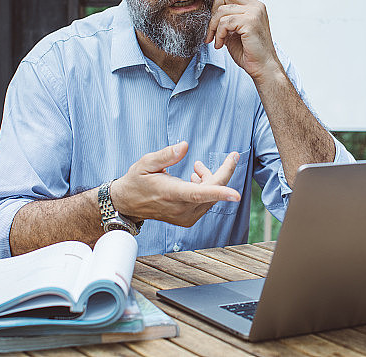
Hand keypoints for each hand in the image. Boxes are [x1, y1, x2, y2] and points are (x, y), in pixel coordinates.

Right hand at [110, 141, 240, 227]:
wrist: (127, 204)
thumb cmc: (137, 181)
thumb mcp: (146, 163)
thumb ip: (166, 154)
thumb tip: (185, 146)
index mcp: (172, 193)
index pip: (199, 194)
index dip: (220, 193)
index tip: (237, 195)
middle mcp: (181, 208)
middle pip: (213, 192)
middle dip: (224, 172)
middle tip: (232, 156)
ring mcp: (185, 217)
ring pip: (211, 198)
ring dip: (211, 180)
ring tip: (197, 168)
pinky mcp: (187, 219)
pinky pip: (206, 203)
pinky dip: (207, 190)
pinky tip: (195, 180)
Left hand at [206, 0, 282, 81]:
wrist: (263, 67)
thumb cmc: (250, 52)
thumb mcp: (235, 31)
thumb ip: (227, 19)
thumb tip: (211, 13)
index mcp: (254, 6)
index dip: (218, 6)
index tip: (215, 24)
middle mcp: (256, 6)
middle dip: (214, 13)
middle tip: (212, 30)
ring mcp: (255, 13)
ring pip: (222, 11)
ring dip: (214, 28)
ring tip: (217, 41)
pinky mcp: (250, 22)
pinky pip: (225, 23)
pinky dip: (219, 34)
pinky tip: (221, 44)